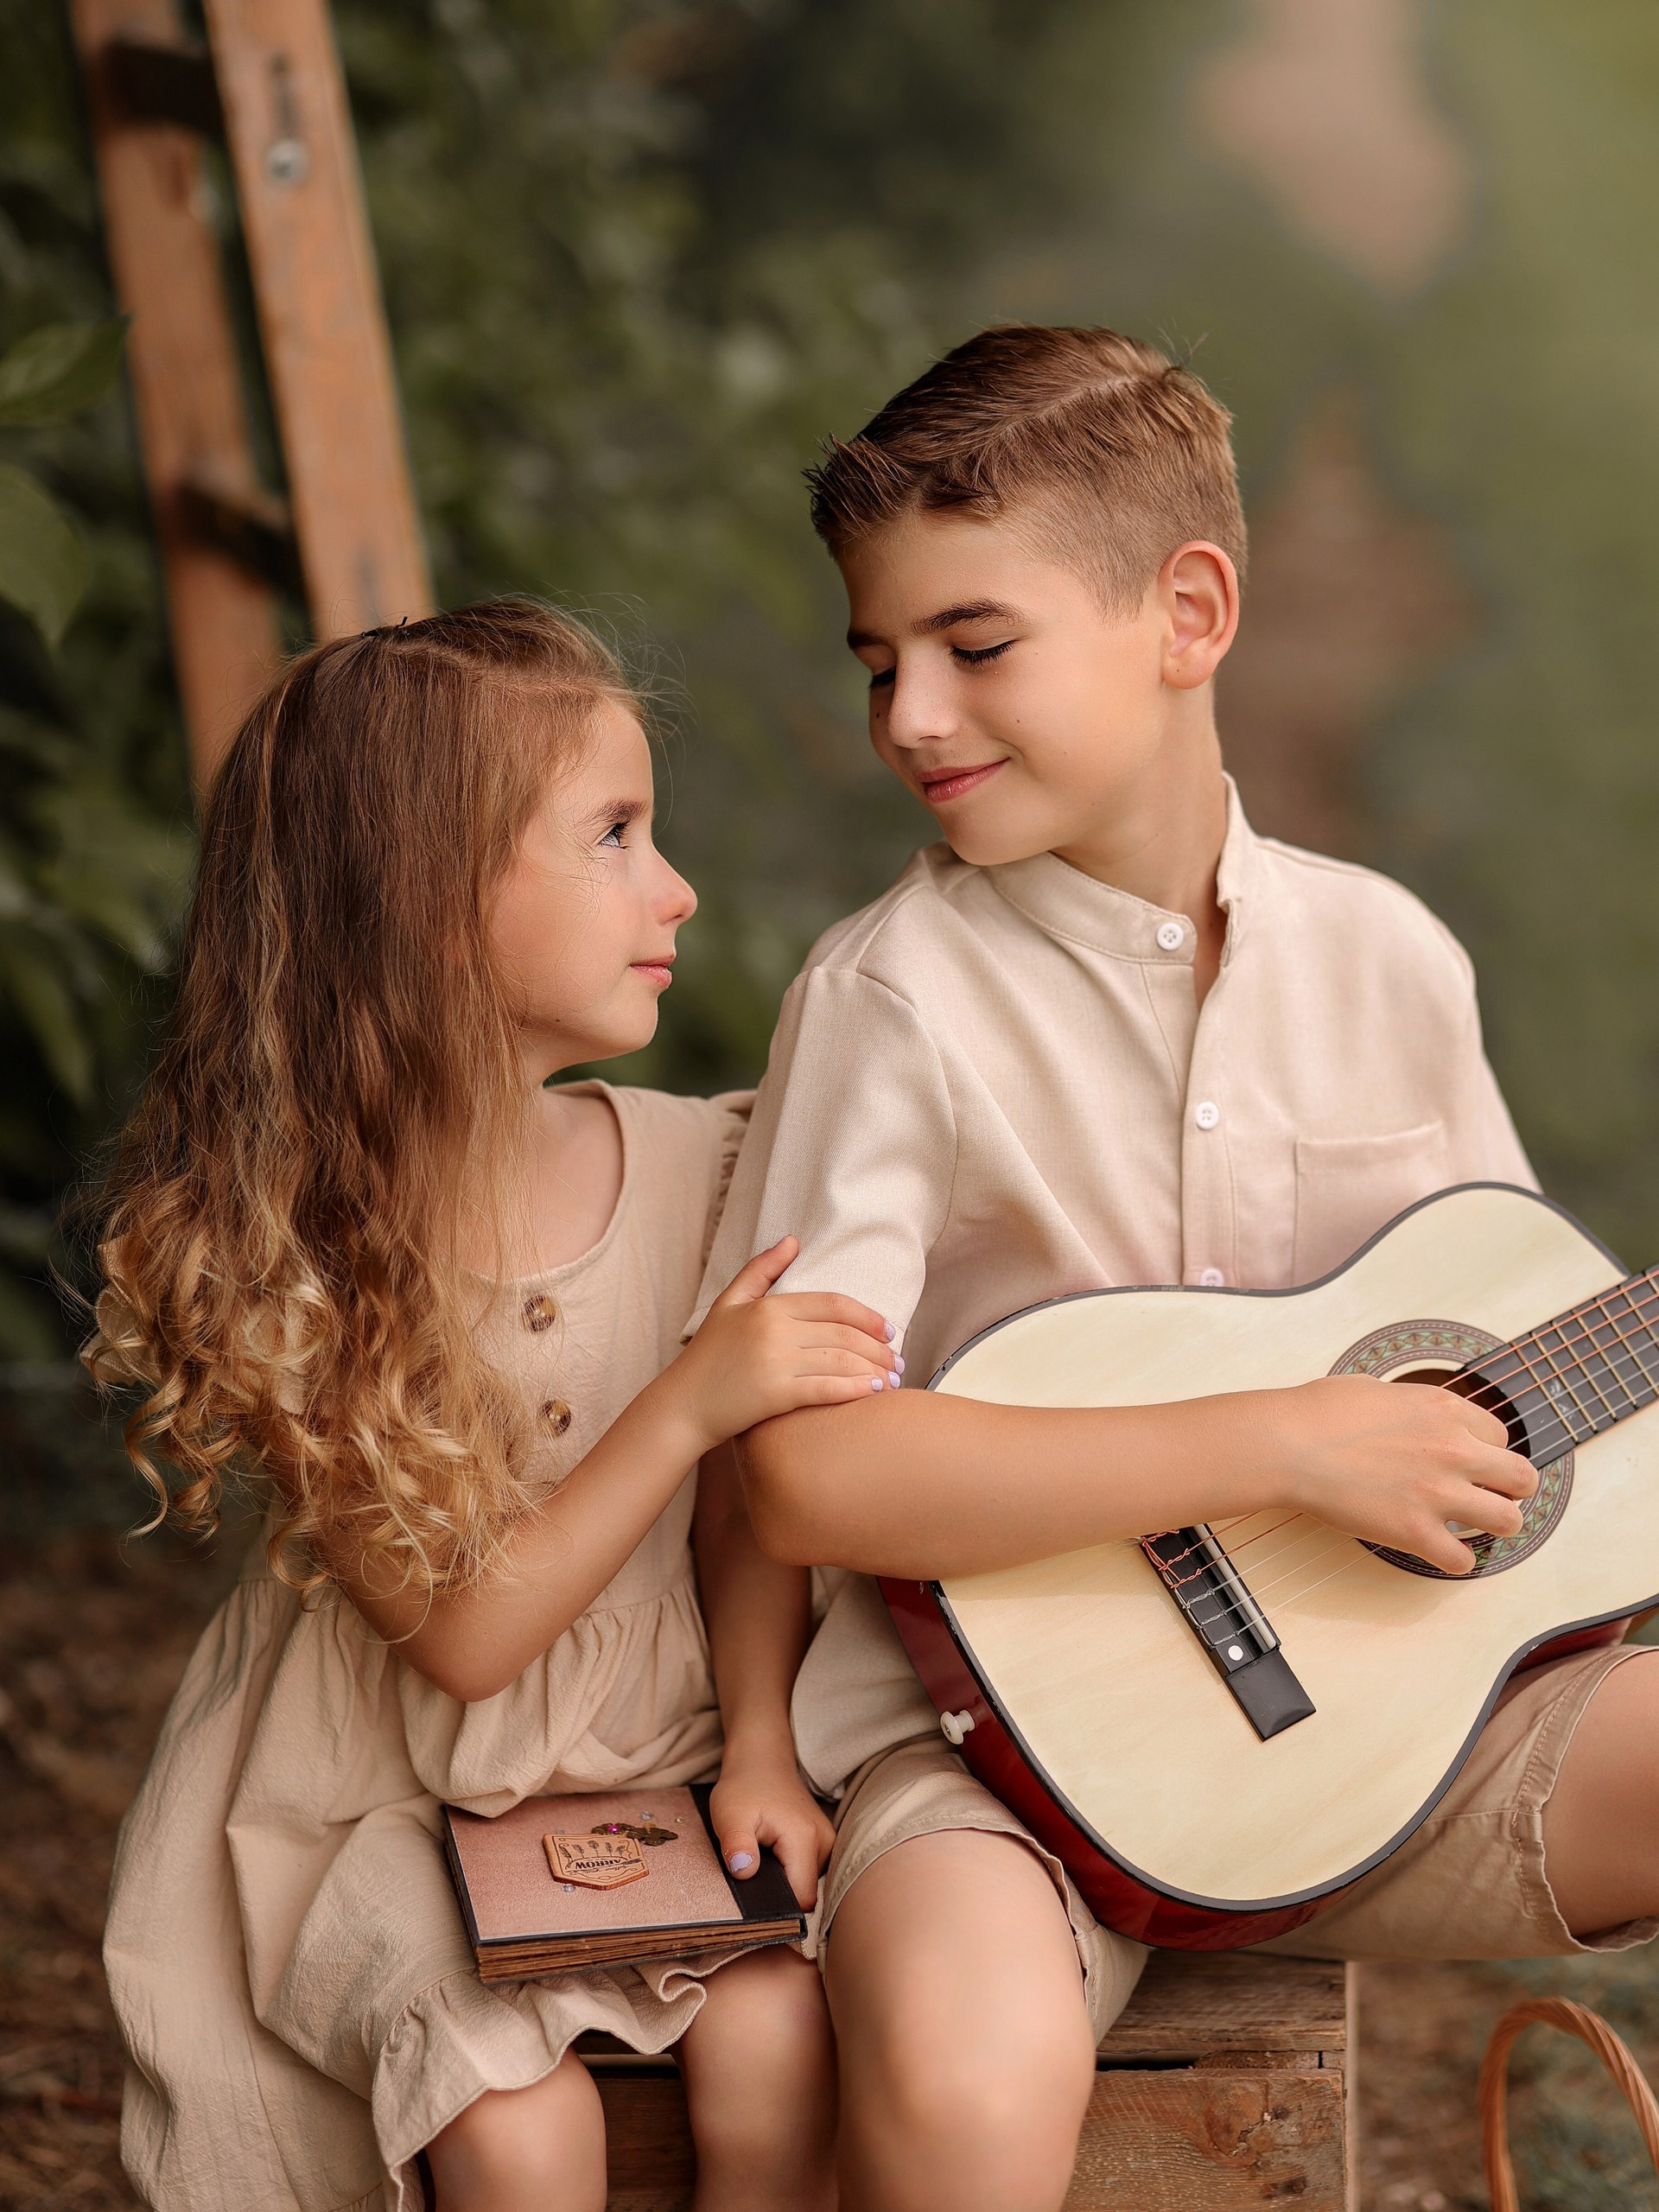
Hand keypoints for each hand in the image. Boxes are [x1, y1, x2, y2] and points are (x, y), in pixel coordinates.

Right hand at [667, 1237, 900, 1454]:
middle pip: (843, 1333)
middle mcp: (774, 1331)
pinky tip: (874, 1392)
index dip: (867, 1316)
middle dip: (878, 1347)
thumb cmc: (707, 1356)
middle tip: (898, 1358)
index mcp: (768, 1306)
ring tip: (892, 1378)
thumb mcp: (728, 1303)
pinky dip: (856, 1390)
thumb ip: (761, 1269)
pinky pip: (827, 1389)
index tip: (888, 1329)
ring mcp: (775, 1363)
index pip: (833, 1304)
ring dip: (875, 1370)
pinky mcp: (776, 1395)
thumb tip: (792, 1240)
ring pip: (841, 1360)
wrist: (682, 1406)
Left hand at [710, 1741, 836, 1910]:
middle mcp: (825, 1842)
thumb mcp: (730, 1814)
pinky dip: (790, 1872)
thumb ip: (737, 1844)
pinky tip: (773, 1858)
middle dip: (780, 1896)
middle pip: (806, 1893)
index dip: (779, 1908)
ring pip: (808, 1884)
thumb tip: (745, 1872)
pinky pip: (809, 1871)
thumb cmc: (744, 1787)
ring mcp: (828, 1842)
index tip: (756, 1904)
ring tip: (762, 1862)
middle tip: (752, 1878)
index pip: (802, 1898)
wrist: (761, 1759)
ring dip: (785, 1883)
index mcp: (805, 1838)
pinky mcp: (823, 1842)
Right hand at [1259, 1374, 1538, 1574]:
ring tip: (1471, 1526)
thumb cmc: (1319, 1411)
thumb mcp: (1378, 1389)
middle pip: (1522, 1478)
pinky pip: (1462, 1560)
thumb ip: (1412, 1406)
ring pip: (1508, 1521)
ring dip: (1493, 1525)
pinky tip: (1437, 1549)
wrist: (1288, 1444)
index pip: (1499, 1434)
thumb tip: (1417, 1419)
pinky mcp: (1416, 1531)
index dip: (1484, 1450)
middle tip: (1488, 1496)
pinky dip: (1453, 1559)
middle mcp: (1453, 1449)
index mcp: (1445, 1410)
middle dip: (1510, 1489)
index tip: (1468, 1461)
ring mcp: (1438, 1493)